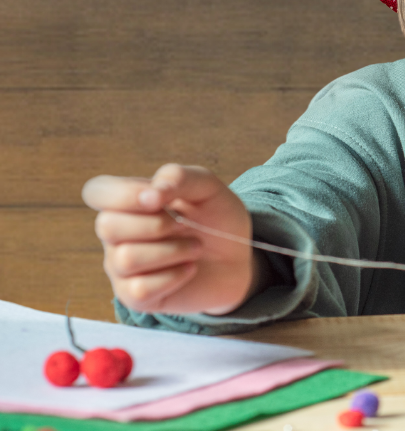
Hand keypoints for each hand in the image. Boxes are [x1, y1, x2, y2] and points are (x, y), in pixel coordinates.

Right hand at [82, 163, 259, 316]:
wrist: (238, 256)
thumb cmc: (215, 216)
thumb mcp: (206, 187)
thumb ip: (179, 178)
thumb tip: (150, 194)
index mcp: (129, 201)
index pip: (97, 191)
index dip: (122, 194)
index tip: (158, 198)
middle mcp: (117, 234)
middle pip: (107, 226)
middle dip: (156, 224)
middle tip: (184, 223)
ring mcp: (122, 267)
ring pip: (126, 259)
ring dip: (173, 250)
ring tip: (195, 247)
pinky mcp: (134, 297)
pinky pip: (140, 289)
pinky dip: (175, 276)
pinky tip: (189, 268)